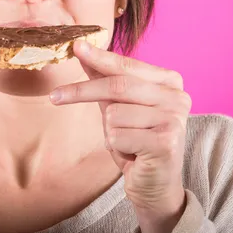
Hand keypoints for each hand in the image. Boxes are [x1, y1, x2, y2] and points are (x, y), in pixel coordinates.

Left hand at [50, 40, 190, 232]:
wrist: (155, 186)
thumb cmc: (136, 142)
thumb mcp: (118, 106)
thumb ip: (104, 78)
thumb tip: (83, 50)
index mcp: (169, 81)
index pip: (126, 65)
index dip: (98, 57)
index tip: (75, 46)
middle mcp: (177, 96)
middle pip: (118, 85)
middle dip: (81, 91)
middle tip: (54, 96)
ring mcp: (175, 119)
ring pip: (114, 114)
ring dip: (110, 132)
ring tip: (127, 142)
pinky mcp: (166, 142)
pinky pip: (118, 136)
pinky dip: (117, 147)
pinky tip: (134, 154)